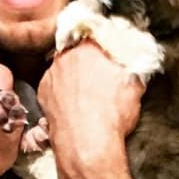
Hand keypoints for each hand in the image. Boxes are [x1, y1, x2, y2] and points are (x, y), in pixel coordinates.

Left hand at [37, 40, 144, 165]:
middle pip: (78, 51)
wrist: (88, 143)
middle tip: (99, 76)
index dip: (103, 46)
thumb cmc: (113, 114)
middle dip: (87, 61)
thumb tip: (134, 60)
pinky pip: (54, 85)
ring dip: (73, 76)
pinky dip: (62, 91)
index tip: (107, 54)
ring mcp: (52, 73)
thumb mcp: (134, 85)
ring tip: (87, 95)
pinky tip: (74, 104)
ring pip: (64, 68)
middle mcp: (67, 56)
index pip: (96, 35)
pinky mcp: (43, 91)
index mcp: (91, 47)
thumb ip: (132, 65)